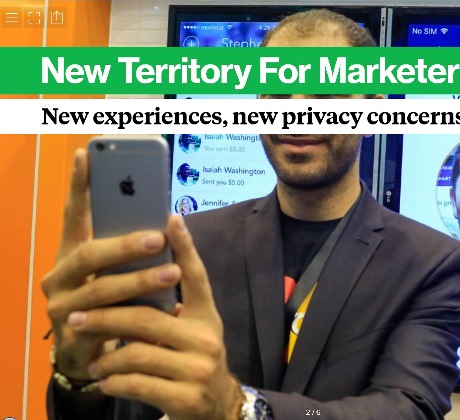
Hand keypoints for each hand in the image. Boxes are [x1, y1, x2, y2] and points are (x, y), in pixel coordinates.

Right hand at [41, 149, 181, 378]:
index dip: (78, 185)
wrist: (88, 351)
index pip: (73, 214)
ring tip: (172, 273)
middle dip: (125, 245)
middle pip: (88, 254)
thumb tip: (165, 218)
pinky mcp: (74, 335)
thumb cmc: (109, 299)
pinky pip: (109, 324)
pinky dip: (140, 314)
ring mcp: (62, 306)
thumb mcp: (116, 269)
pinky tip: (168, 310)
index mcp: (70, 252)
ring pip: (101, 290)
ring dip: (139, 280)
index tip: (86, 154)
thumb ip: (128, 245)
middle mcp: (59, 275)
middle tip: (157, 237)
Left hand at [63, 209, 241, 418]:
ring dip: (106, 357)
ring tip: (94, 361)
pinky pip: (136, 384)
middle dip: (106, 317)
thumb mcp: (191, 331)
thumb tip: (134, 277)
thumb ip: (170, 310)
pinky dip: (113, 382)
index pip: (197, 277)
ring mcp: (198, 369)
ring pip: (136, 353)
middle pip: (147, 318)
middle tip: (78, 319)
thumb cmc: (193, 360)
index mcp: (206, 316)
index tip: (171, 218)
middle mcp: (206, 338)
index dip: (185, 247)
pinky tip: (106, 381)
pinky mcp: (186, 398)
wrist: (216, 407)